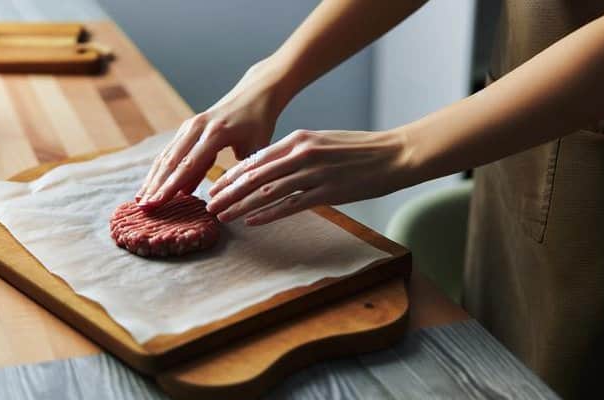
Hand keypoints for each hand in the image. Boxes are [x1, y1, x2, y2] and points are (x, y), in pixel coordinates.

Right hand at [136, 60, 289, 207]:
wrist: (255, 93)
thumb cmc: (260, 122)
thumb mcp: (256, 148)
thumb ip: (240, 170)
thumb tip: (221, 194)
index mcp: (215, 133)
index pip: (188, 164)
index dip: (171, 186)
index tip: (158, 203)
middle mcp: (197, 127)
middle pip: (171, 161)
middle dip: (156, 186)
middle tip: (144, 208)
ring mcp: (190, 126)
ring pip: (166, 156)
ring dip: (153, 179)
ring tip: (141, 200)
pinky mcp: (187, 128)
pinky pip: (171, 151)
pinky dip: (161, 170)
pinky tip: (152, 185)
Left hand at [206, 129, 410, 224]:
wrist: (394, 154)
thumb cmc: (357, 150)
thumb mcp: (321, 142)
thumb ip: (294, 153)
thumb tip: (269, 167)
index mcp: (298, 140)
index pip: (255, 159)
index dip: (231, 175)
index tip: (215, 187)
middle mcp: (301, 154)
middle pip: (254, 176)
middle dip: (228, 192)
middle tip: (209, 204)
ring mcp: (314, 173)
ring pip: (267, 192)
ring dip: (241, 206)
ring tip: (223, 216)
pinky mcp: (328, 192)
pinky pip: (291, 205)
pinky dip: (268, 214)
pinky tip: (252, 222)